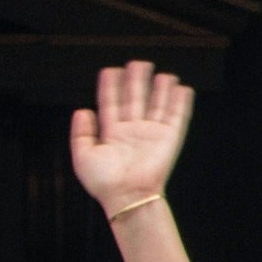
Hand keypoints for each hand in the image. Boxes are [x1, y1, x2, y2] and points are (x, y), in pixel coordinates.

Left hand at [70, 60, 193, 213]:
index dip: (110, 87)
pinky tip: (181, 88)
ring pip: (156, 105)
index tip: (109, 71)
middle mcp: (132, 132)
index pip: (111, 104)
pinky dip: (180, 102)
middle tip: (137, 64)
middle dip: (135, 80)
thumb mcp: (83, 157)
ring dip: (159, 89)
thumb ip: (80, 134)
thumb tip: (81, 111)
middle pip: (134, 99)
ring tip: (161, 73)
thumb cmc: (105, 183)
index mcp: (112, 134)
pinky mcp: (168, 139)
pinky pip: (176, 116)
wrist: (128, 197)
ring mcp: (151, 134)